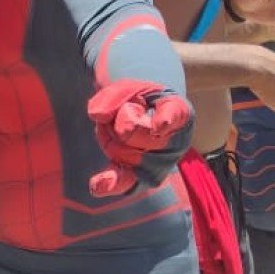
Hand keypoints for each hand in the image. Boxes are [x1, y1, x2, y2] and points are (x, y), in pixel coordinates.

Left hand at [88, 80, 194, 196]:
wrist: (144, 116)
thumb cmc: (141, 100)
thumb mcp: (131, 87)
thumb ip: (115, 95)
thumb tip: (97, 114)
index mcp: (178, 111)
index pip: (173, 114)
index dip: (166, 120)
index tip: (160, 125)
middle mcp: (174, 141)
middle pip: (133, 132)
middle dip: (117, 120)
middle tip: (125, 113)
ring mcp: (160, 162)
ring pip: (122, 152)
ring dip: (109, 139)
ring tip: (119, 130)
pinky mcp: (141, 177)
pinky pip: (125, 181)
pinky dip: (111, 183)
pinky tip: (97, 186)